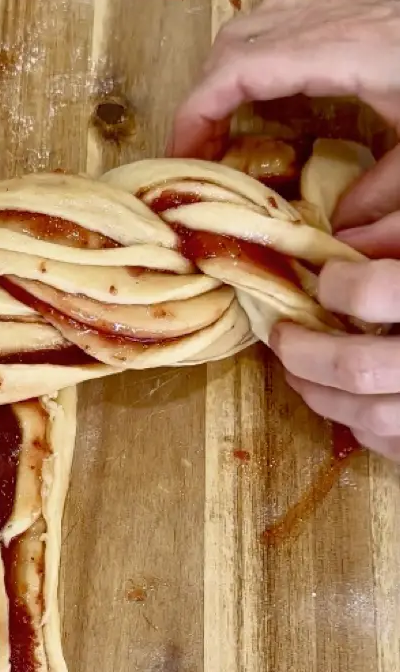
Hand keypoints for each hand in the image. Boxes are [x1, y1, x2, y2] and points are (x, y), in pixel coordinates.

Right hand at [168, 0, 399, 230]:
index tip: (182, 157)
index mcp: (350, 51)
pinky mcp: (365, 9)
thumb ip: (387, 200)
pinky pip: (286, 21)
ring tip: (225, 124)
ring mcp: (352, 7)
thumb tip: (337, 242)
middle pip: (237, 40)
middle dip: (204, 95)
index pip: (241, 69)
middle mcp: (341, 19)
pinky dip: (260, 57)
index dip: (197, 110)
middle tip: (199, 152)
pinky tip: (273, 95)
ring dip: (228, 70)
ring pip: (258, 22)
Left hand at [271, 257, 399, 460]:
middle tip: (282, 335)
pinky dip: (360, 424)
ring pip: (371, 417)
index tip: (324, 278)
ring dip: (321, 394)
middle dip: (304, 354)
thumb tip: (337, 238)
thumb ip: (392, 227)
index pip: (373, 292)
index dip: (337, 284)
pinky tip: (349, 399)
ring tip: (299, 372)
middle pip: (356, 368)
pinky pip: (391, 444)